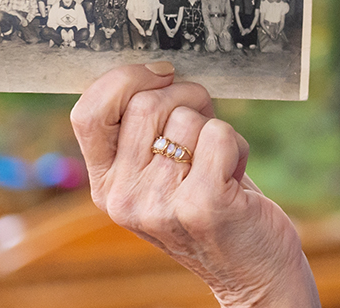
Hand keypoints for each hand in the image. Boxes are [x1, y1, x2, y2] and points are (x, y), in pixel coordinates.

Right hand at [70, 64, 319, 307]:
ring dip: (216, 129)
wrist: (251, 270)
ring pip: (188, 118)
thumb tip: (156, 68)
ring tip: (220, 166)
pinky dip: (238, 146)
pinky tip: (236, 178)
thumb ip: (145, 132)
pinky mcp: (202, 205)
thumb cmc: (213, 204)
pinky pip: (220, 135)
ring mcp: (159, 205)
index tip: (162, 75)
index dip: (125, 79)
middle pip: (146, 104)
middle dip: (188, 97)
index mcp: (105, 184)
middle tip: (205, 125)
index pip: (88, 111)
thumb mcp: (163, 172)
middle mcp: (122, 197)